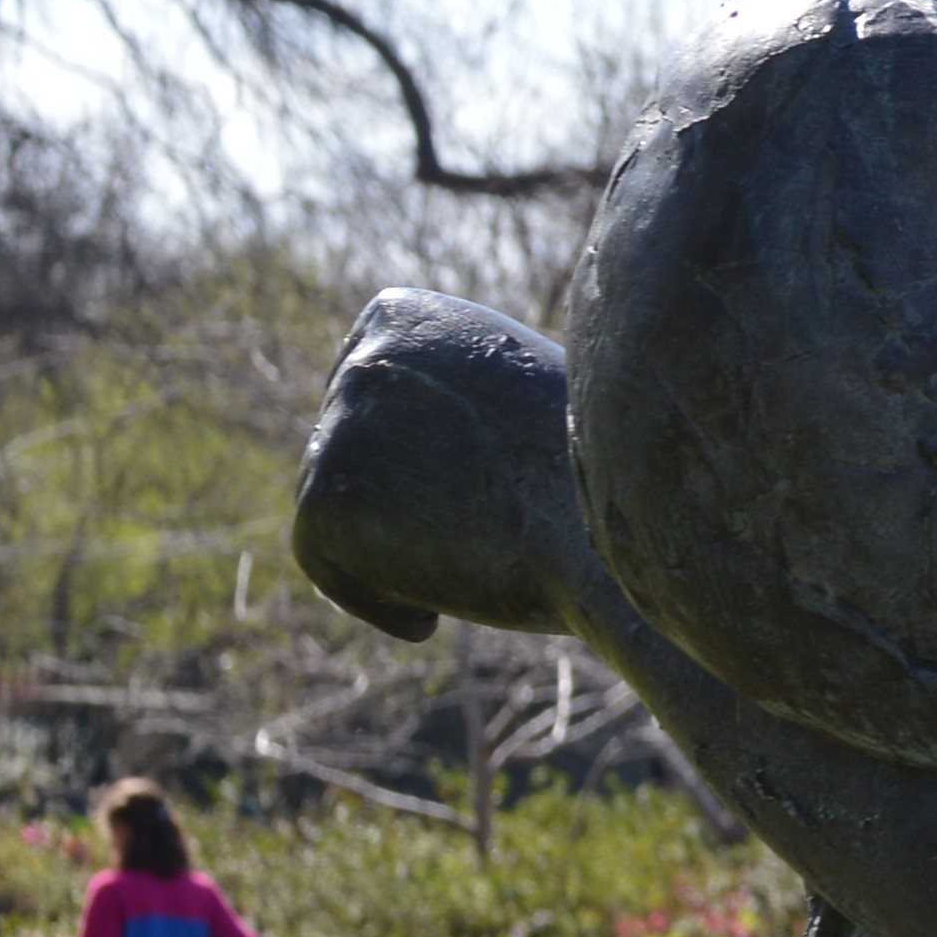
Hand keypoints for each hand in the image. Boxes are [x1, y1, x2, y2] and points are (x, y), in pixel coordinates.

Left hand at [293, 289, 594, 640]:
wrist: (612, 531)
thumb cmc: (597, 479)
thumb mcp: (526, 403)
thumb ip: (459, 407)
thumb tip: (414, 456)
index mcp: (406, 316)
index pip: (369, 384)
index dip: (401, 442)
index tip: (447, 487)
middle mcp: (362, 358)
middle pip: (347, 445)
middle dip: (395, 498)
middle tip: (459, 545)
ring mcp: (338, 427)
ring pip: (336, 504)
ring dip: (388, 546)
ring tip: (464, 576)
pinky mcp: (325, 501)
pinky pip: (324, 562)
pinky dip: (372, 598)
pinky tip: (431, 620)